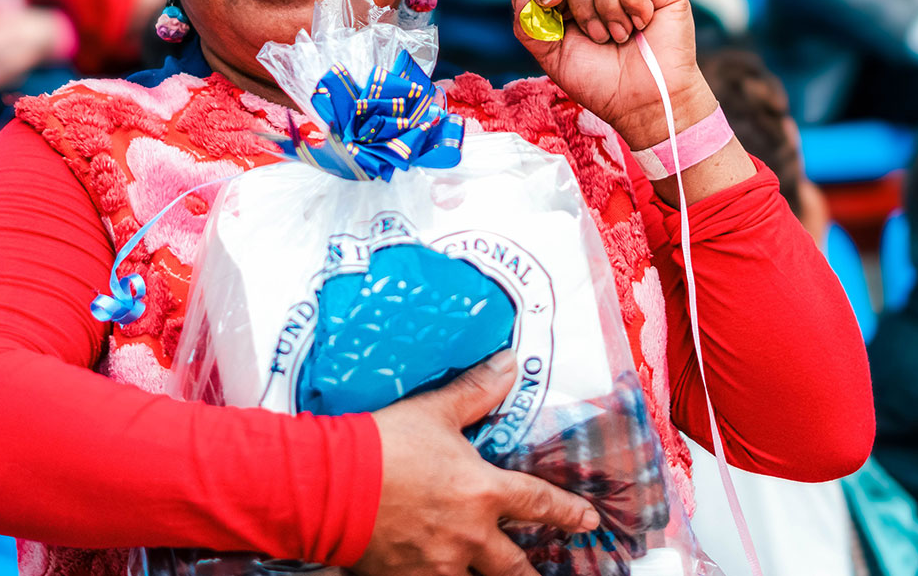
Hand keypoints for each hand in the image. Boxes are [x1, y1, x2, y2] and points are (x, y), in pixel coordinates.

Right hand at [0, 5, 68, 94]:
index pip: (12, 43)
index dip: (27, 35)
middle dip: (31, 51)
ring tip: (30, 50)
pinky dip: (8, 73)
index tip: (40, 27)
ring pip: (12, 77)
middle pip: (17, 63)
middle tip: (44, 39)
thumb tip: (11, 10)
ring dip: (23, 63)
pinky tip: (12, 62)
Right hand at [358, 353, 598, 575]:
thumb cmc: (382, 446)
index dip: (568, 513)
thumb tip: (510, 364)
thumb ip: (476, 391)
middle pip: (515, 567)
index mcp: (483, 493)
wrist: (330, 485)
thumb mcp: (433, 411)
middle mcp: (470, 536)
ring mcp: (439, 564)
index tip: (586, 520)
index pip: (540, 504)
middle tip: (540, 574)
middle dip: (530, 572)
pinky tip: (436, 574)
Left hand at [512, 0, 715, 146]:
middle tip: (595, 36)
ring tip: (617, 36)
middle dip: (580, 2)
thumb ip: (528, 25)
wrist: (641, 103)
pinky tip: (639, 26)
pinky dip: (634, 4)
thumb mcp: (552, 57)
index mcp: (571, 1)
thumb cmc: (600, 82)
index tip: (550, 4)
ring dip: (606, 8)